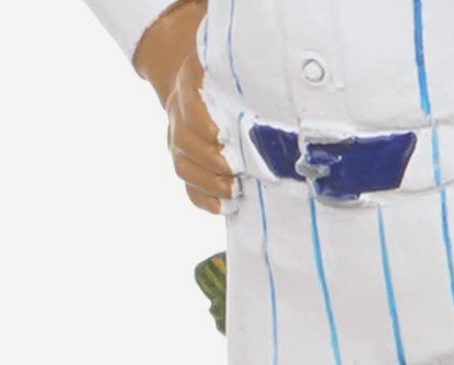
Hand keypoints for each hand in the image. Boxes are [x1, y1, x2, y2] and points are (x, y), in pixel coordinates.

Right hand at [135, 2, 232, 213]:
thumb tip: (275, 94)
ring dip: (211, 183)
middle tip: (240, 171)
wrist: (198, 85)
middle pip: (186, 144)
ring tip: (236, 190)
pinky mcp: (185, 164)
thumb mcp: (230, 68)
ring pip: (185, 168)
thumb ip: (244, 79)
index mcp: (188, 88)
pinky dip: (206, 201)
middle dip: (214, 161)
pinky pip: (189, 188)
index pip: (190, 108)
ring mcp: (179, 143)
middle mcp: (179, 116)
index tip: (223, 137)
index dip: (204, 125)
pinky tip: (227, 207)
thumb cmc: (225, 79)